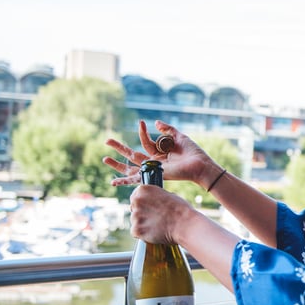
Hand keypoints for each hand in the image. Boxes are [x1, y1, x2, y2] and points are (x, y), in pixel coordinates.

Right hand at [103, 120, 217, 186]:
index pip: (145, 141)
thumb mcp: (179, 137)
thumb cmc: (193, 153)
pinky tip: (113, 182)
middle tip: (106, 140)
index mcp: (160, 152)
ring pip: (130, 166)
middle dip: (119, 147)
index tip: (140, 122)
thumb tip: (155, 123)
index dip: (141, 132)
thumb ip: (167, 129)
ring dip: (117, 163)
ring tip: (104, 158)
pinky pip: (136, 179)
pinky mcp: (153, 175)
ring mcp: (152, 169)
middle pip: (132, 154)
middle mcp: (154, 161)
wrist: (200, 165)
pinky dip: (124, 181)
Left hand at [128, 183, 194, 244]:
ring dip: (143, 224)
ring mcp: (135, 216)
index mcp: (144, 190)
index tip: (149, 209)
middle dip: (142, 214)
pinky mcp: (136, 229)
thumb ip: (155, 197)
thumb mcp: (168, 195)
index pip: (135, 197)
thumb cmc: (181, 210)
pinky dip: (143, 234)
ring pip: (135, 222)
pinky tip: (154, 232)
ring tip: (158, 226)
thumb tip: (152, 202)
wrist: (185, 224)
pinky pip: (136, 233)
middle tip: (155, 219)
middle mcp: (137, 201)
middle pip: (133, 209)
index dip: (143, 204)